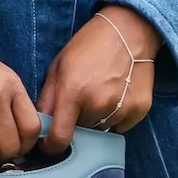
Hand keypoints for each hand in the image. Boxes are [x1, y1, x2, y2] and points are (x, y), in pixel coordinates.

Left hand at [37, 5, 160, 152]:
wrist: (130, 30)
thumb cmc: (89, 46)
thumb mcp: (59, 67)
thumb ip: (47, 99)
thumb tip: (38, 127)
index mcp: (73, 92)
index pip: (60, 138)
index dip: (52, 146)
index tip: (50, 145)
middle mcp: (98, 104)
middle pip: (80, 134)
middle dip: (76, 124)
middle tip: (79, 103)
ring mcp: (122, 109)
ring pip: (100, 130)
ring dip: (95, 121)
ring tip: (98, 95)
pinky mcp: (139, 110)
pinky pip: (120, 126)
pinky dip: (115, 117)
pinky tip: (115, 95)